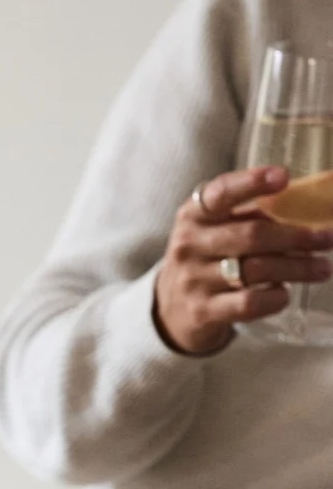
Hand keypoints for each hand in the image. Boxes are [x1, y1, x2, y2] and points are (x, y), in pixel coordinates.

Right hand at [154, 166, 332, 355]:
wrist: (171, 310)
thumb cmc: (206, 259)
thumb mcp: (214, 230)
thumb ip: (248, 217)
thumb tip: (307, 208)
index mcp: (194, 215)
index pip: (220, 193)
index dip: (251, 183)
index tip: (283, 177)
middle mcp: (189, 244)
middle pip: (251, 235)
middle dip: (296, 236)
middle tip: (327, 238)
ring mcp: (194, 279)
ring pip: (256, 270)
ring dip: (298, 268)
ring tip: (323, 268)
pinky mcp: (203, 311)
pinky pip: (249, 303)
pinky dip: (275, 297)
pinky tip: (284, 293)